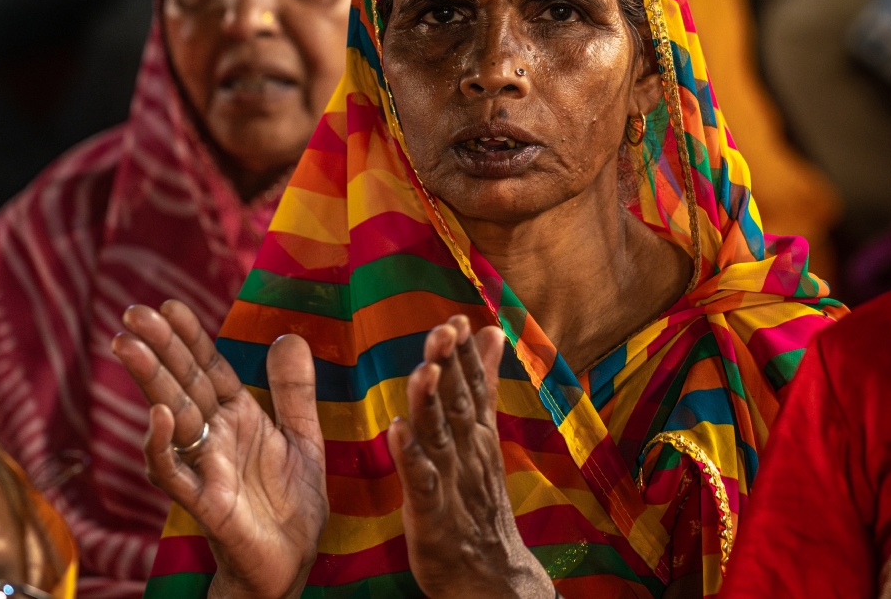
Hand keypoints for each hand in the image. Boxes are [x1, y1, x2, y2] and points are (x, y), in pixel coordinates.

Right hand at [112, 300, 326, 598]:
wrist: (292, 563)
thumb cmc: (290, 505)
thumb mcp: (303, 439)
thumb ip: (294, 391)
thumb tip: (289, 336)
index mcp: (237, 417)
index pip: (209, 367)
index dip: (189, 337)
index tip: (168, 305)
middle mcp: (215, 436)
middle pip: (183, 383)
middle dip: (159, 348)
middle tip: (132, 314)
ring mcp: (205, 466)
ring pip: (171, 416)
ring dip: (150, 381)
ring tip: (128, 346)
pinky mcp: (205, 502)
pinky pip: (175, 472)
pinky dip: (162, 445)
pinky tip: (159, 414)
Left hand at [389, 316, 557, 598]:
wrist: (494, 577)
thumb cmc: (479, 501)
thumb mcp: (483, 436)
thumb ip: (483, 383)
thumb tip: (492, 332)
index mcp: (476, 432)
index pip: (471, 385)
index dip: (464, 353)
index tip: (456, 318)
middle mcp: (467, 452)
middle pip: (457, 403)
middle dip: (450, 365)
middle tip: (444, 330)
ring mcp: (452, 483)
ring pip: (440, 436)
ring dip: (431, 403)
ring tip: (424, 370)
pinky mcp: (433, 515)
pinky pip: (421, 482)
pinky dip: (410, 457)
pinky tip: (397, 430)